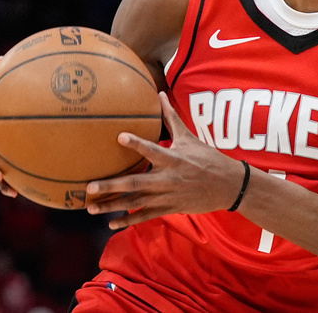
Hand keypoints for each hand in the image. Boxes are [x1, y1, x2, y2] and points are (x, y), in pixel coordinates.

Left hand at [85, 92, 244, 228]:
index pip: (153, 150)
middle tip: (89, 187)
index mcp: (174, 158)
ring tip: (91, 207)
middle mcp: (168, 178)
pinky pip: (146, 216)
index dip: (137, 143)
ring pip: (136, 202)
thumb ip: (171, 117)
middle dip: (112, 186)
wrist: (227, 185)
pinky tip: (111, 223)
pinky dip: (129, 220)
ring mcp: (167, 196)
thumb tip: (160, 93)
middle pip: (136, 183)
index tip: (119, 136)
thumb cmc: (207, 158)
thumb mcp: (190, 137)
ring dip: (113, 205)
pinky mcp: (169, 208)